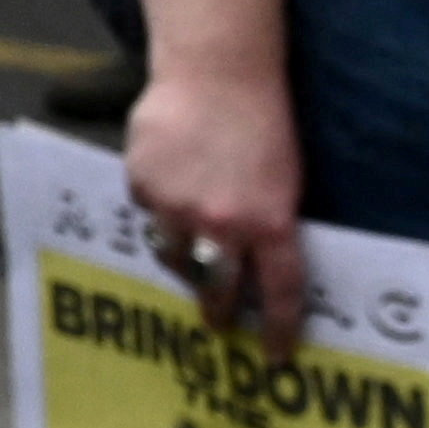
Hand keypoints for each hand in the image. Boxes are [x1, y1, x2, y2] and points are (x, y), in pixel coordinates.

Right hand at [122, 61, 310, 360]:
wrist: (219, 71)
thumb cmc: (264, 123)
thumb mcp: (285, 181)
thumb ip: (270, 224)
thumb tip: (257, 264)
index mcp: (271, 224)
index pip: (280, 294)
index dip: (280, 330)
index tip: (277, 356)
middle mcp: (223, 224)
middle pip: (216, 290)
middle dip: (218, 312)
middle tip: (218, 321)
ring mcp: (178, 206)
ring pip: (173, 257)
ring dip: (183, 261)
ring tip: (190, 249)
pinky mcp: (143, 184)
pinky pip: (148, 213)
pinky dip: (158, 209)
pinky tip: (169, 186)